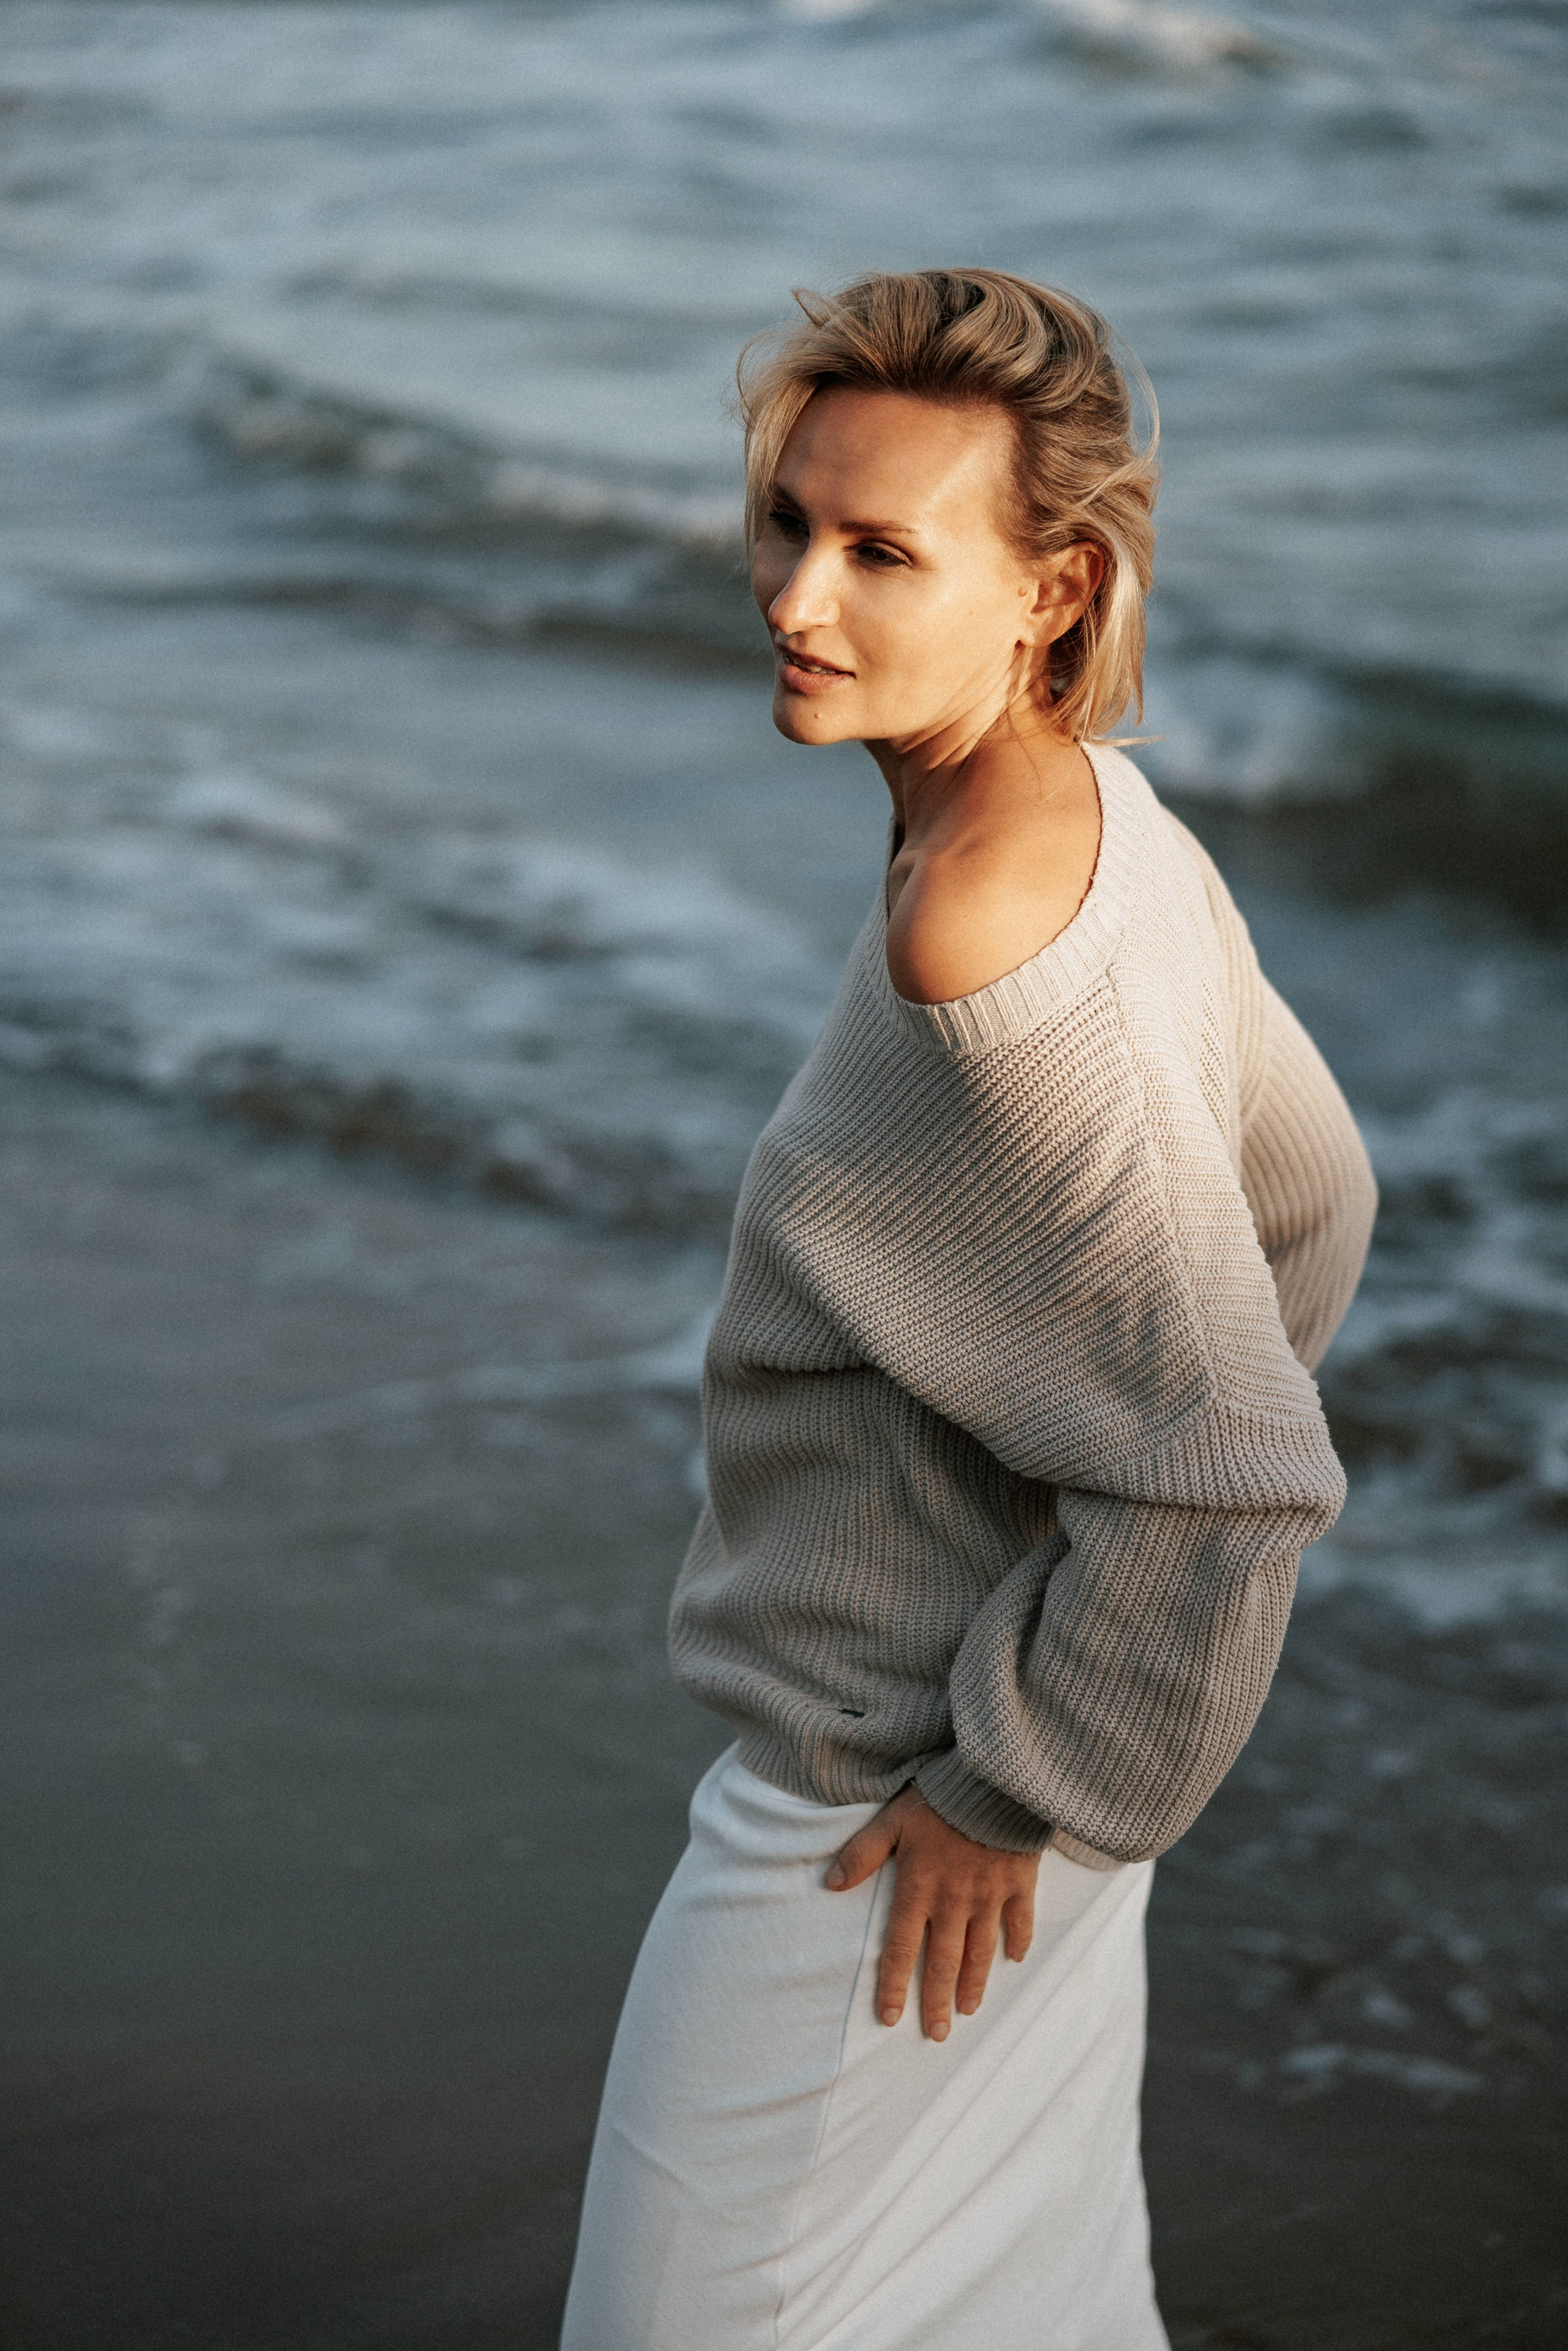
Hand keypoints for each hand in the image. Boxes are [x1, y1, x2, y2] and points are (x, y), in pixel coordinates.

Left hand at [825, 1784, 1039, 2040]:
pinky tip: (1015, 1960)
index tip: (889, 2018)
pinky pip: (1020, 1921)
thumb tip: (830, 1883)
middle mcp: (954, 1902)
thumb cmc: (937, 1796)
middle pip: (942, 1962)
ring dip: (973, 1984)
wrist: (995, 1781)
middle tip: (936, 2034)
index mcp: (919, 1889)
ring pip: (980, 1952)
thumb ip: (861, 1853)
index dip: (892, 1986)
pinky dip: (1018, 1942)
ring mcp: (989, 1896)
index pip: (899, 1949)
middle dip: (936, 2002)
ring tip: (968, 2010)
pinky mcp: (1019, 1883)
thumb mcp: (891, 1819)